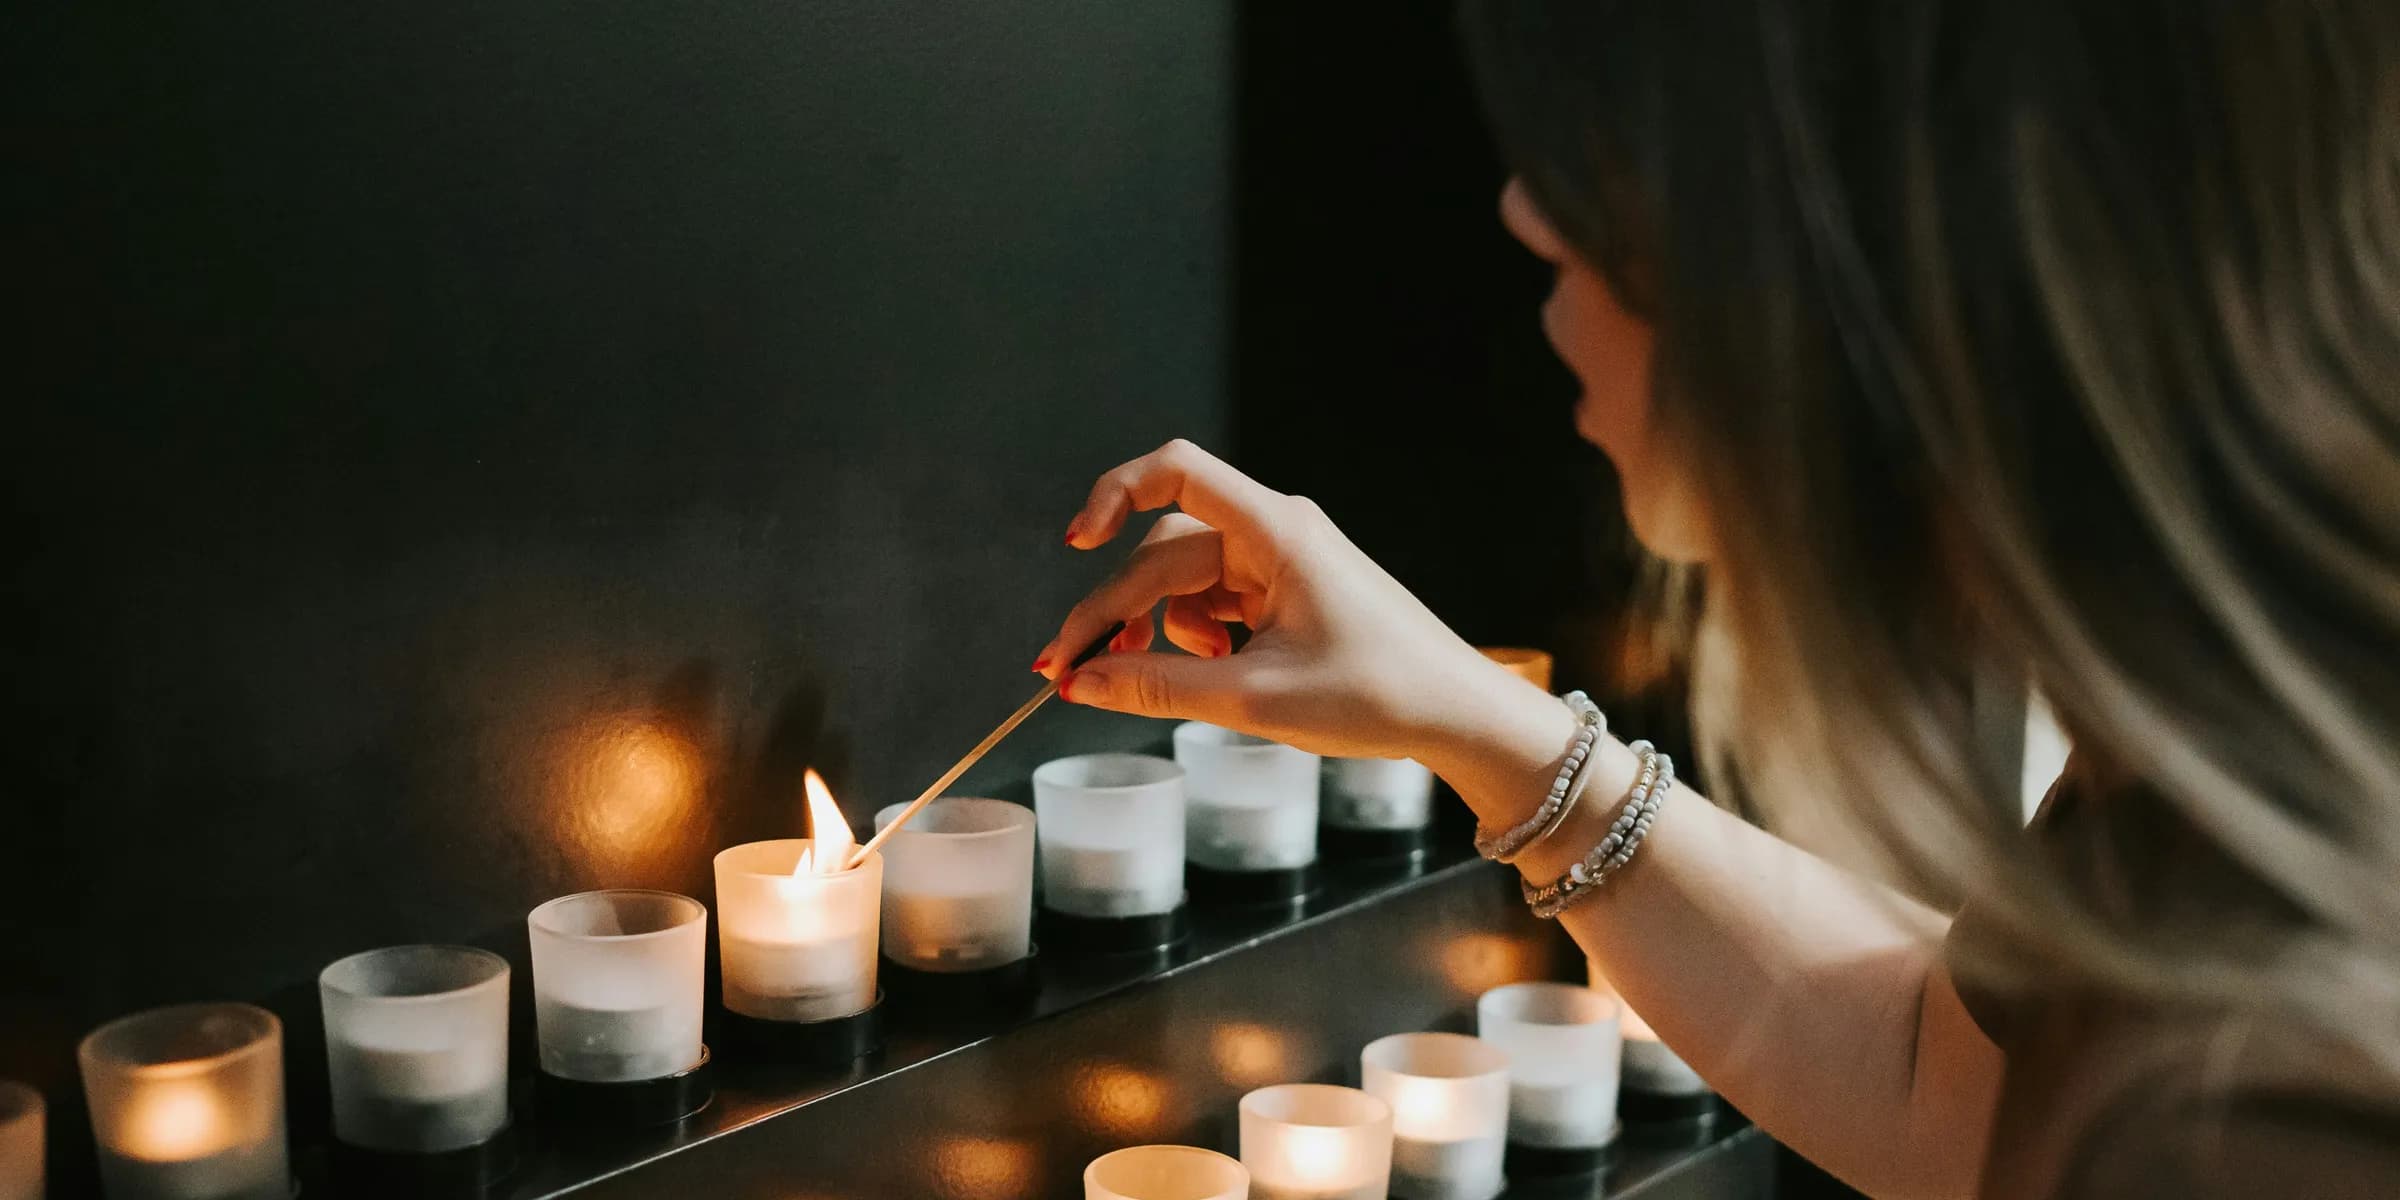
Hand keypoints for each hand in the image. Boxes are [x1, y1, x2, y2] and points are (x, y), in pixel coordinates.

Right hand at [1031, 439, 1527, 761]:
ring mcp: (1280, 562)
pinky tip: (1212, 673)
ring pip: (1184, 580)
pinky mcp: (1286, 593)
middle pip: (1162, 551)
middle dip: (1114, 609)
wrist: (1457, 713)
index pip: (1174, 473)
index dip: (1113, 494)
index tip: (1077, 545)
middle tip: (1068, 669)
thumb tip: (1082, 681)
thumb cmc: (1379, 693)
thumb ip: (1159, 685)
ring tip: (1157, 680)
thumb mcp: (1255, 697)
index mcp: (1274, 532)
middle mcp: (1274, 533)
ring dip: (1156, 627)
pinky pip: (1214, 600)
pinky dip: (1194, 637)